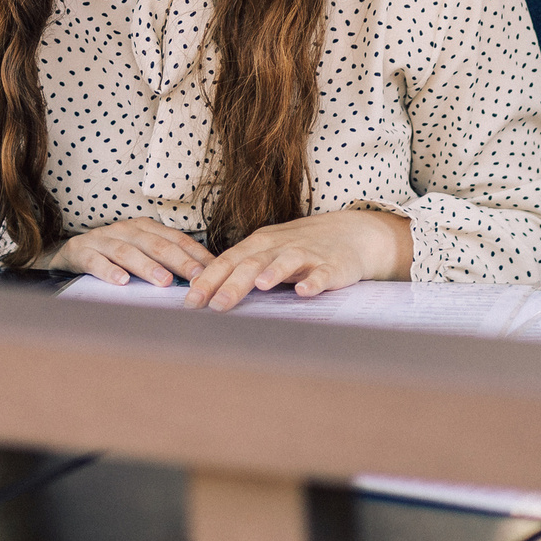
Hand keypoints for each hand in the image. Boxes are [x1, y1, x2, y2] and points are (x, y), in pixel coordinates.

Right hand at [45, 217, 212, 286]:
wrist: (69, 253)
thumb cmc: (112, 255)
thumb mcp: (140, 253)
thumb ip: (166, 262)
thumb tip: (203, 279)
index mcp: (144, 227)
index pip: (176, 239)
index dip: (195, 254)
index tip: (214, 270)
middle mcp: (125, 230)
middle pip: (156, 244)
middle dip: (179, 261)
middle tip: (197, 277)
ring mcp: (102, 240)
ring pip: (127, 252)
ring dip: (147, 267)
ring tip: (164, 281)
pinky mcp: (81, 252)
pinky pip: (95, 261)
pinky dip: (108, 270)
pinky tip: (121, 281)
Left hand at [184, 208, 410, 309]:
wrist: (351, 234)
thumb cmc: (300, 247)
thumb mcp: (268, 253)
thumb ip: (240, 268)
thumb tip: (203, 290)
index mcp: (259, 244)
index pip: (228, 261)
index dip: (209, 280)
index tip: (190, 302)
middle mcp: (279, 246)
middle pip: (251, 263)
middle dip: (231, 284)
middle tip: (213, 306)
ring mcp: (307, 254)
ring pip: (286, 262)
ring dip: (273, 273)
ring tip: (258, 286)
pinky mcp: (333, 266)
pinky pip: (322, 274)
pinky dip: (313, 283)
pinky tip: (305, 292)